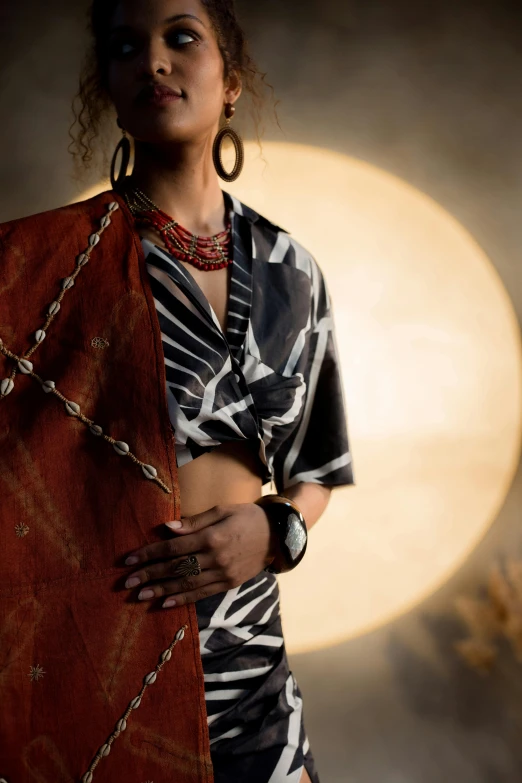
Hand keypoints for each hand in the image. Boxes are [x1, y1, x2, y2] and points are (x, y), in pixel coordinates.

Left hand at [123, 503, 275, 608]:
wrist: (279, 534)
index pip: (172, 548)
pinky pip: (202, 594)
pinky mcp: (229, 584)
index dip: (149, 554)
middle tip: (127, 582)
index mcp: (212, 537)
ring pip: (186, 585)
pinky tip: (166, 603)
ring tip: (140, 596)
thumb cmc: (247, 516)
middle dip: (149, 575)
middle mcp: (216, 558)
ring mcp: (223, 574)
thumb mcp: (223, 510)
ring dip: (161, 590)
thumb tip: (167, 529)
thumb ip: (195, 521)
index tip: (128, 560)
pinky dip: (183, 599)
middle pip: (175, 568)